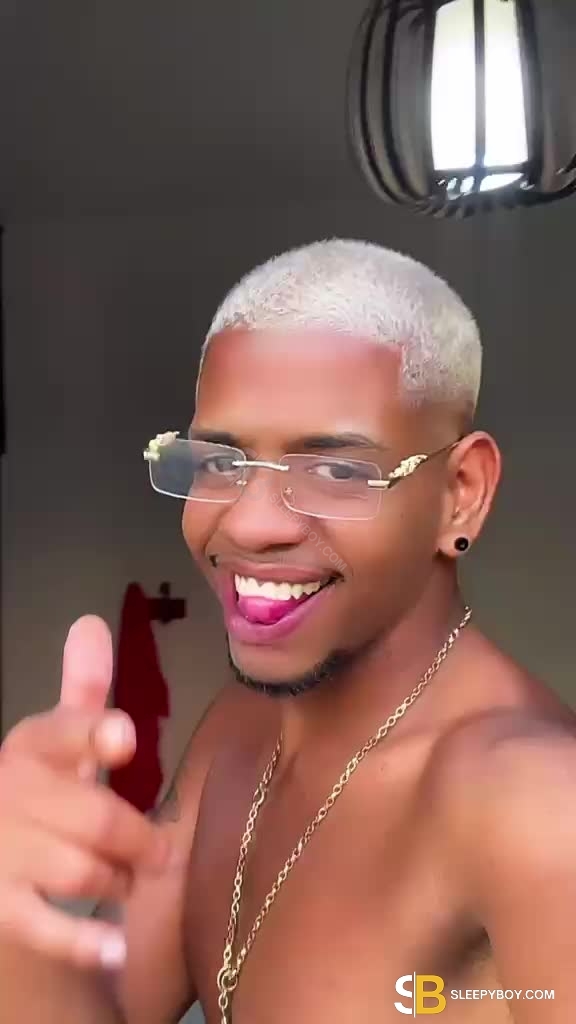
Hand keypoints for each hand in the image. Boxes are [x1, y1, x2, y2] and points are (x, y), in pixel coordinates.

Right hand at [0, 616, 171, 969]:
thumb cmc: (42, 793)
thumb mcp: (62, 743)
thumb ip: (83, 693)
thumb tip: (90, 622)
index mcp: (31, 745)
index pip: (60, 733)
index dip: (92, 734)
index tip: (125, 738)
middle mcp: (10, 793)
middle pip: (93, 816)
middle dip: (138, 837)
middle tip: (159, 850)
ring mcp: (1, 851)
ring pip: (81, 870)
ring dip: (119, 880)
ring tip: (128, 879)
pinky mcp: (0, 906)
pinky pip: (45, 927)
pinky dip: (83, 941)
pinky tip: (115, 949)